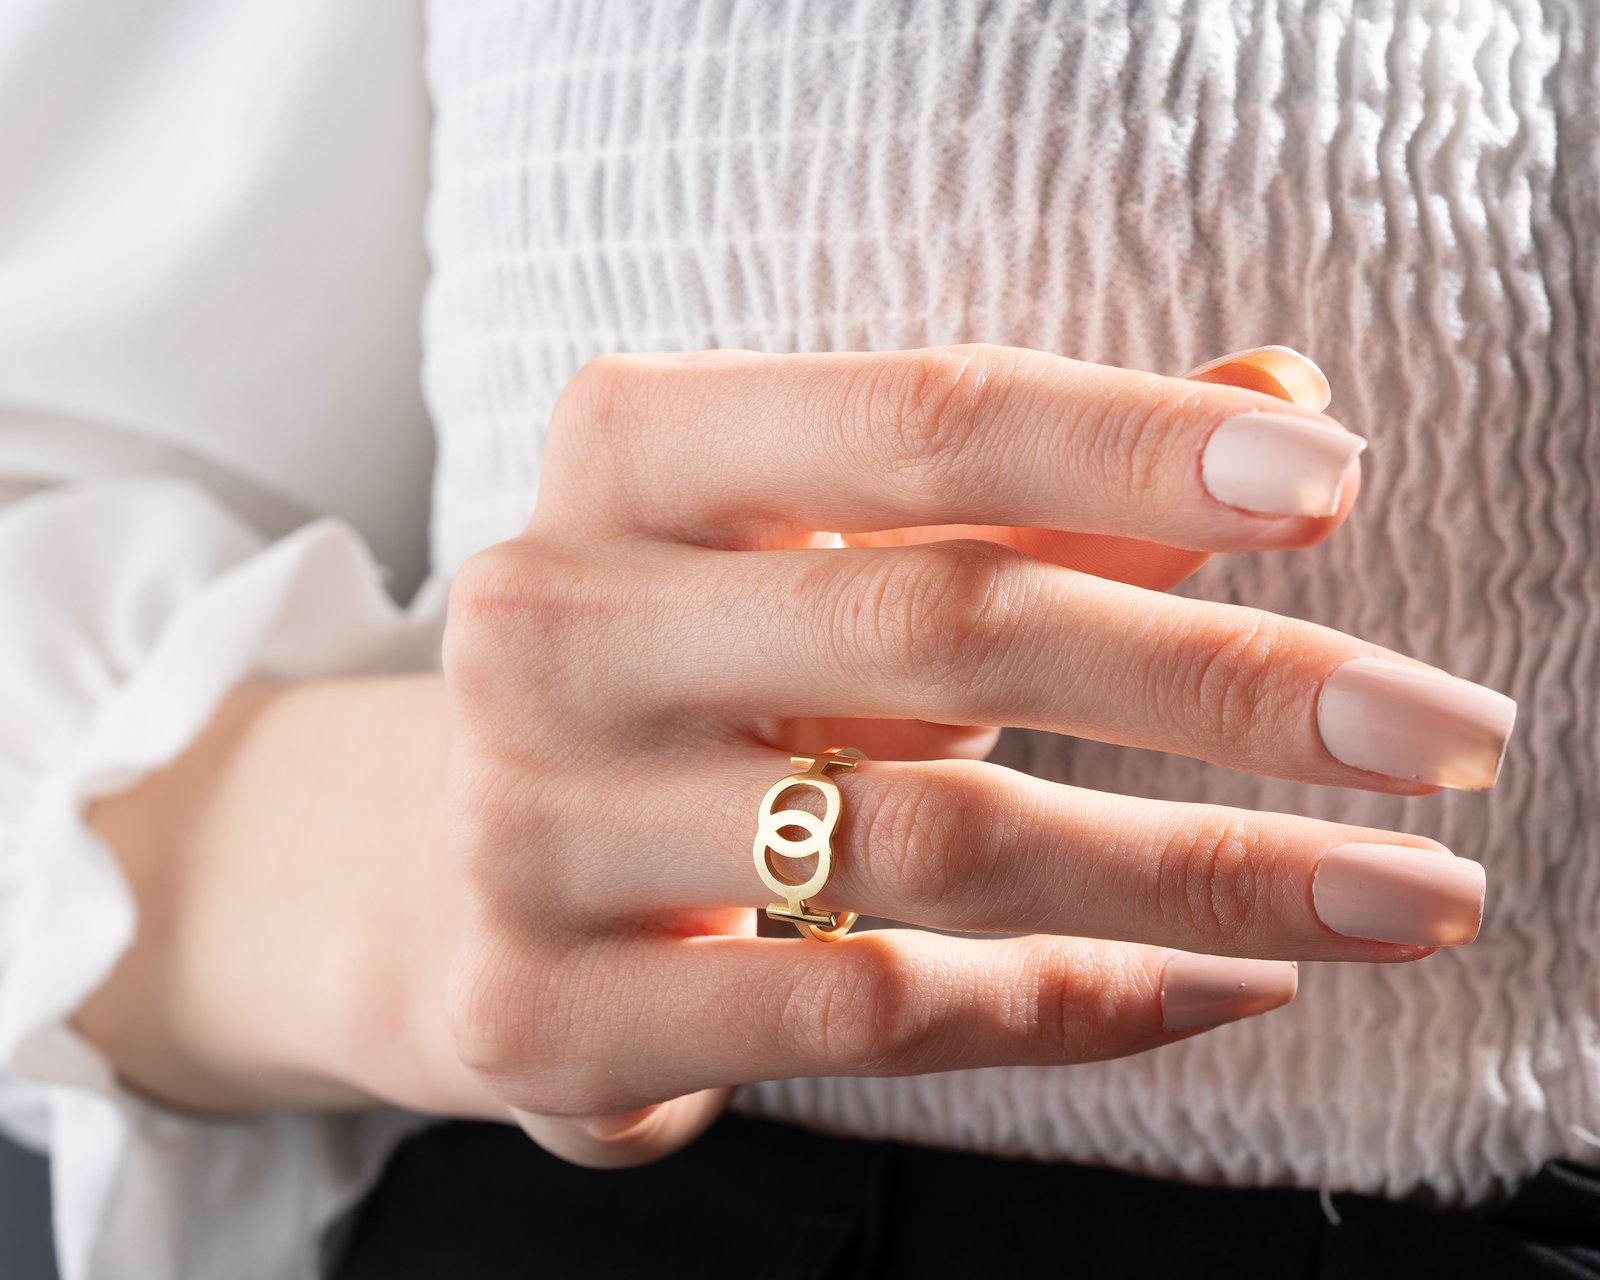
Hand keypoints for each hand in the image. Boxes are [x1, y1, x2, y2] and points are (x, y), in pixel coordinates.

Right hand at [440, 343, 1513, 1166]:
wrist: (451, 872)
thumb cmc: (695, 684)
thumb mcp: (841, 566)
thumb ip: (1045, 496)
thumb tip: (1282, 406)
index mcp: (629, 457)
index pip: (914, 417)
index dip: (1131, 442)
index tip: (1330, 487)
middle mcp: (555, 621)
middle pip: (941, 626)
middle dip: (1222, 684)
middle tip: (1436, 731)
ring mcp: (530, 822)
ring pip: (927, 840)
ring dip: (1199, 868)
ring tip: (1390, 890)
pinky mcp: (543, 1008)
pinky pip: (866, 1008)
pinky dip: (1072, 1003)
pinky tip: (1215, 981)